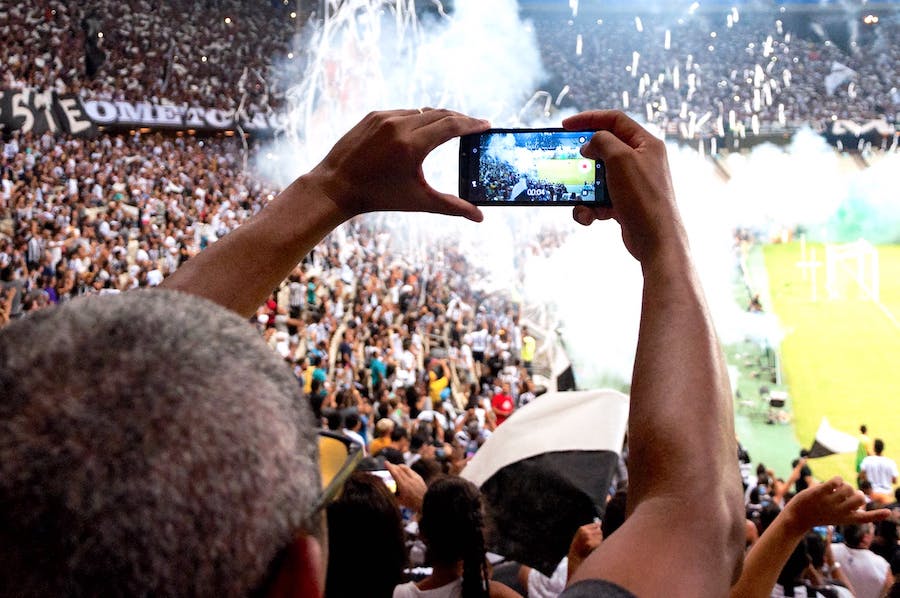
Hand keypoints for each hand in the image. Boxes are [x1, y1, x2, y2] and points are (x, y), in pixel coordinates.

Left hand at [306, 109, 488, 221]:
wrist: (336, 187)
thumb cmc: (379, 197)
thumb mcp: (418, 202)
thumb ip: (452, 207)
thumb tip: (480, 217)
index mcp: (412, 145)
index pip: (452, 126)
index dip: (472, 124)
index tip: (486, 125)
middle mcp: (399, 125)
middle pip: (441, 114)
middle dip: (460, 120)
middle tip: (475, 126)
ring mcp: (385, 117)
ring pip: (422, 112)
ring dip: (439, 118)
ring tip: (452, 127)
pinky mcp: (373, 115)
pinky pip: (403, 113)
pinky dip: (417, 119)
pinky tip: (423, 128)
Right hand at [385, 461, 425, 511]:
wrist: (425, 502)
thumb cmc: (411, 503)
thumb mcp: (399, 501)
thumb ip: (393, 494)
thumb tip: (386, 487)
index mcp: (403, 486)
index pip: (395, 473)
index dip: (390, 467)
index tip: (386, 462)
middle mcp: (409, 480)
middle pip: (399, 469)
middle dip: (393, 466)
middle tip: (388, 465)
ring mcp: (415, 478)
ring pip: (406, 468)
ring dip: (399, 466)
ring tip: (395, 467)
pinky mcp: (419, 477)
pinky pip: (411, 470)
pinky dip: (405, 469)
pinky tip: (403, 471)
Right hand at [562, 110, 684, 264]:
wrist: (656, 240)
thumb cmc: (642, 197)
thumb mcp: (619, 159)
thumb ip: (602, 142)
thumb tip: (590, 144)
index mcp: (646, 143)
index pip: (614, 120)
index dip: (589, 118)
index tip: (566, 126)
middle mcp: (641, 160)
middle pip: (605, 149)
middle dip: (584, 159)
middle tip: (569, 162)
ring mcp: (633, 183)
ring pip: (598, 177)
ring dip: (584, 189)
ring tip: (580, 201)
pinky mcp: (625, 203)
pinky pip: (600, 199)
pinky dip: (590, 207)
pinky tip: (590, 217)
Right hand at [567, 521, 602, 580]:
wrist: (575, 558)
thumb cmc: (578, 548)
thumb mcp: (581, 536)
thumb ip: (590, 529)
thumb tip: (600, 523)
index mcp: (582, 529)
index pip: (596, 525)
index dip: (597, 530)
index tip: (595, 535)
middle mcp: (585, 532)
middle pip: (599, 531)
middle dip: (598, 536)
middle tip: (592, 543)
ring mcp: (588, 538)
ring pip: (601, 537)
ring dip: (599, 542)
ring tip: (591, 547)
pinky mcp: (591, 544)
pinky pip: (600, 543)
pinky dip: (598, 546)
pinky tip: (592, 550)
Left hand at [782, 476, 890, 534]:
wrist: (796, 518)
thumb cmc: (818, 515)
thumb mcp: (835, 516)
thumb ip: (848, 507)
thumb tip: (859, 495)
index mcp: (846, 519)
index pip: (865, 518)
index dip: (878, 515)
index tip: (888, 512)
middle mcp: (840, 511)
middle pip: (860, 498)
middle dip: (856, 492)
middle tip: (845, 495)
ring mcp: (829, 502)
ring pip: (848, 487)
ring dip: (844, 484)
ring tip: (834, 489)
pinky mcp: (819, 493)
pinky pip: (836, 481)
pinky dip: (837, 479)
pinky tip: (832, 483)